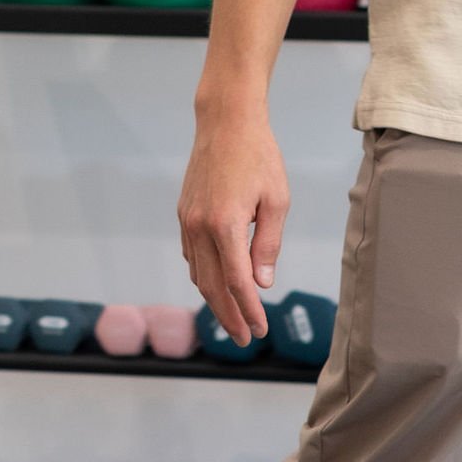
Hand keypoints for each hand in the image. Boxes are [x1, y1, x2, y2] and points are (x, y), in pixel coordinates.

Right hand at [179, 104, 288, 341]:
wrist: (225, 123)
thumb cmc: (258, 157)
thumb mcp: (277, 200)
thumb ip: (268, 244)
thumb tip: (261, 283)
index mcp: (226, 225)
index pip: (237, 282)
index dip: (249, 310)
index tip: (259, 330)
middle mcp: (200, 227)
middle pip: (212, 287)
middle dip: (229, 316)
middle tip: (244, 339)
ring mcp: (187, 221)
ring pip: (198, 274)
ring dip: (214, 300)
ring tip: (233, 318)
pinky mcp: (184, 215)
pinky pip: (192, 256)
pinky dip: (204, 276)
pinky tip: (218, 285)